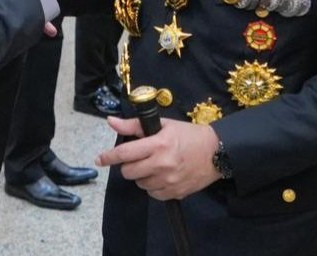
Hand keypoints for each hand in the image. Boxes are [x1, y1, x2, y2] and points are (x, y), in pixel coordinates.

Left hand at [96, 117, 221, 200]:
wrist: (217, 152)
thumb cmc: (188, 135)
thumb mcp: (163, 125)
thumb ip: (135, 125)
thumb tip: (111, 121)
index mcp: (158, 144)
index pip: (125, 153)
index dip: (109, 157)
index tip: (100, 159)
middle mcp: (162, 164)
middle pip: (129, 172)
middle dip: (128, 165)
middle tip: (138, 158)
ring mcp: (169, 180)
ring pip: (140, 184)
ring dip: (142, 176)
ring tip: (154, 165)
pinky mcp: (175, 193)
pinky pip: (153, 194)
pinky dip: (153, 186)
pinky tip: (162, 176)